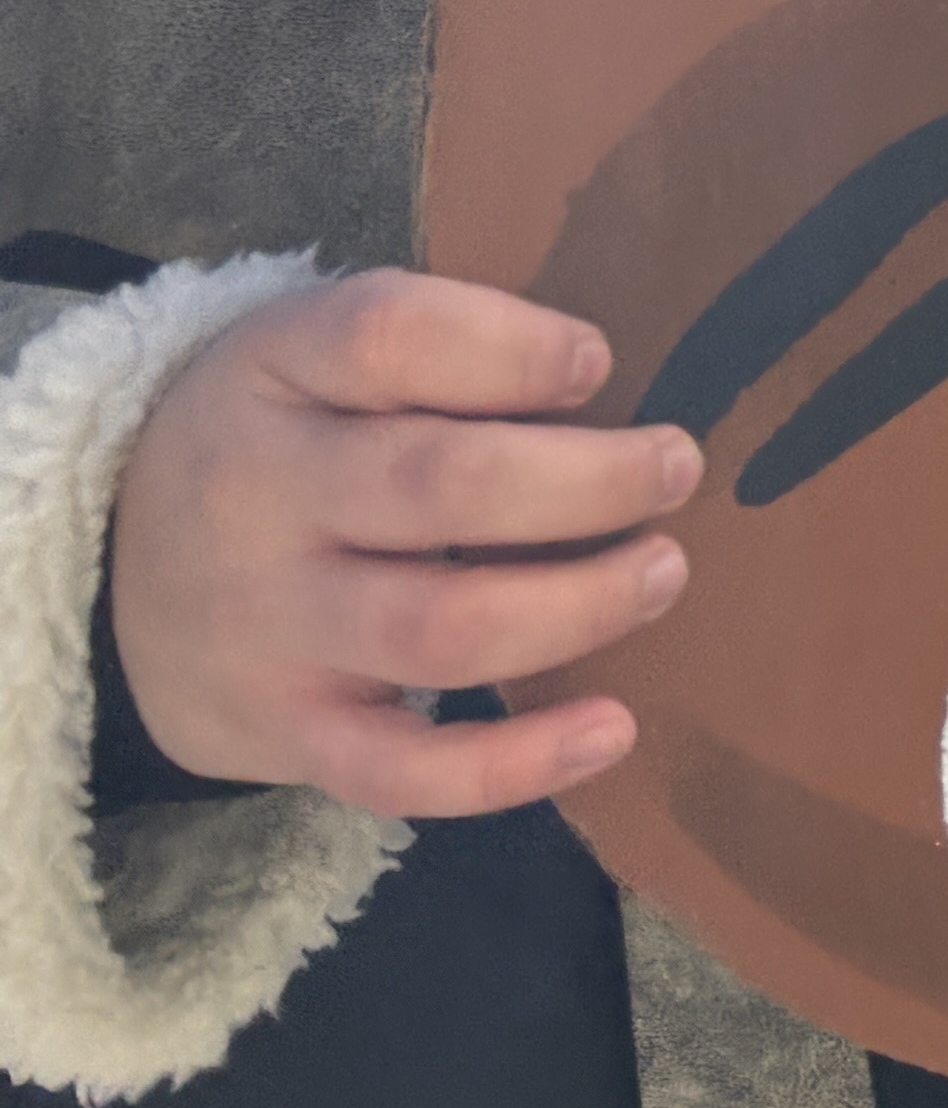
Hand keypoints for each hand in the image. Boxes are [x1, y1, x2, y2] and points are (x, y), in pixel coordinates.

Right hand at [105, 272, 685, 816]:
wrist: (112, 564)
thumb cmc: (280, 438)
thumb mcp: (318, 354)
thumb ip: (440, 347)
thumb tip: (594, 374)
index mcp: (274, 373)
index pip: (388, 337)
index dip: (512, 347)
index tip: (596, 363)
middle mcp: (256, 499)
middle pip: (442, 486)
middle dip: (589, 482)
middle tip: (674, 467)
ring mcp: (266, 628)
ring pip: (441, 630)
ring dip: (580, 606)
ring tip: (661, 571)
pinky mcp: (283, 732)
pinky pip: (403, 771)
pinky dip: (516, 765)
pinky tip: (612, 729)